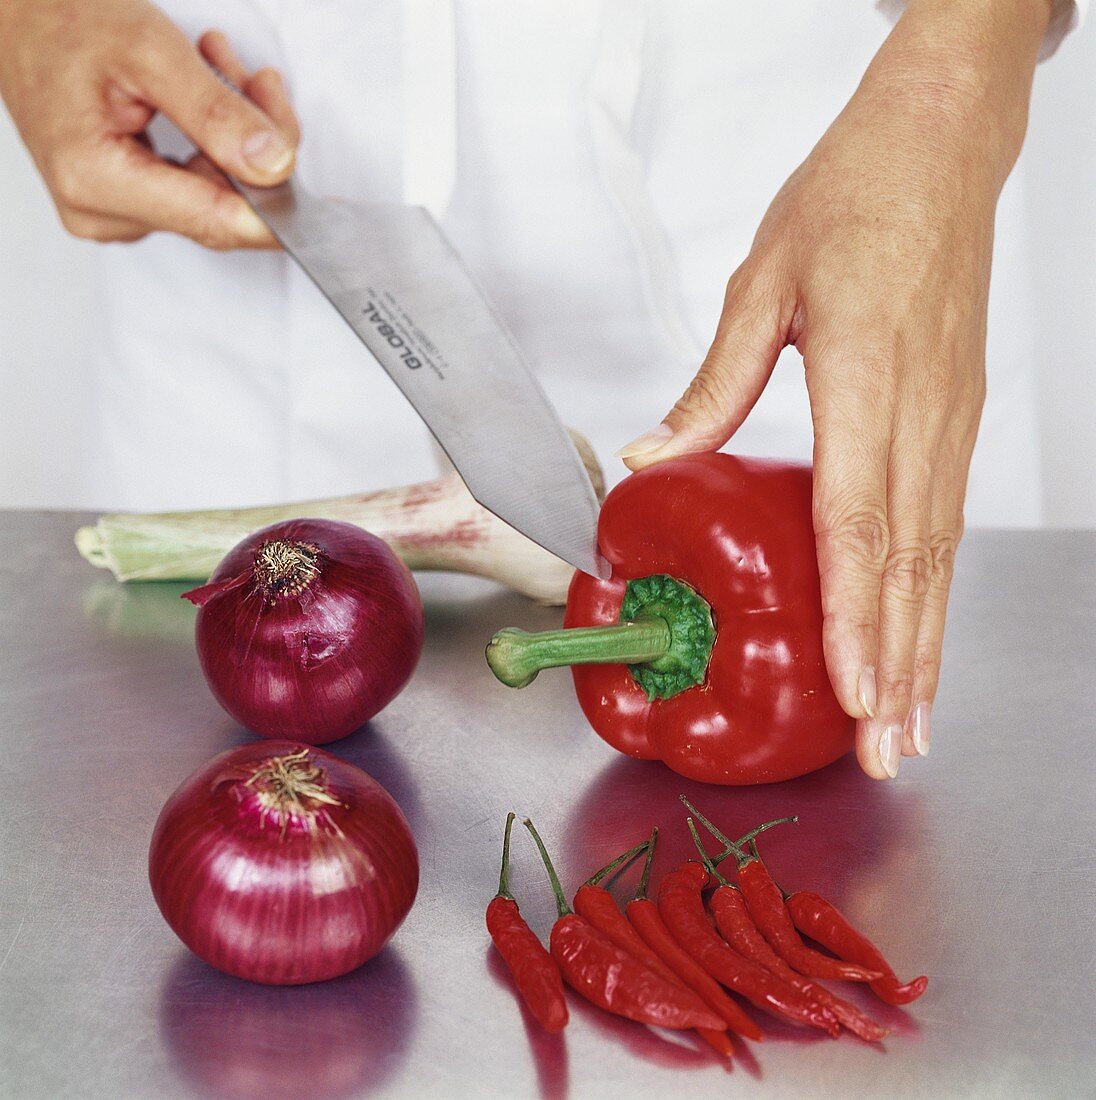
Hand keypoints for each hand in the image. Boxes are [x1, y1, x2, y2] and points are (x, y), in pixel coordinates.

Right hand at [0, 0, 299, 248]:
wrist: (16, 13)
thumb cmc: (61, 19)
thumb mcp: (148, 48)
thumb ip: (216, 112)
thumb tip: (273, 165)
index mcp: (96, 180)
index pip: (216, 220)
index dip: (278, 211)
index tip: (325, 205)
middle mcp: (101, 211)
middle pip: (222, 208)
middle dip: (256, 147)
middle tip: (259, 82)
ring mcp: (113, 212)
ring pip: (216, 194)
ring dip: (236, 134)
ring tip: (222, 67)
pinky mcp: (126, 201)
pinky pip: (197, 185)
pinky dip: (216, 141)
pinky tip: (209, 93)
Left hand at [618, 0, 1051, 777]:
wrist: (938, 145)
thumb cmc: (853, 199)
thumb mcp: (762, 282)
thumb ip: (713, 384)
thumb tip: (654, 454)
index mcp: (867, 377)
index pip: (861, 521)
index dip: (857, 614)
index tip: (854, 687)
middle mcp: (922, 413)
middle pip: (910, 562)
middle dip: (899, 665)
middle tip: (886, 748)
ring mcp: (950, 420)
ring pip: (938, 555)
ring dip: (926, 645)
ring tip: (911, 724)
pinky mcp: (956, 418)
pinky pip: (944, 524)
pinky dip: (933, 592)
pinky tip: (921, 637)